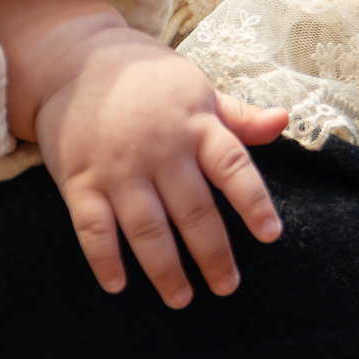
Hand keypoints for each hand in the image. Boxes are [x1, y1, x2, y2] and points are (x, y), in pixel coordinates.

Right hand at [0, 0, 287, 306]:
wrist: (75, 60)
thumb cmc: (147, 79)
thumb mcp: (198, 88)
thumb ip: (239, 116)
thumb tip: (283, 121)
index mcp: (195, 125)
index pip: (233, 168)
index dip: (254, 202)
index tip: (271, 235)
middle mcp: (160, 150)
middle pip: (193, 211)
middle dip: (213, 254)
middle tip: (227, 286)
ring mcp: (118, 168)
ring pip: (147, 228)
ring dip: (166, 269)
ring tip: (182, 298)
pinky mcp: (80, 180)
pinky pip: (92, 227)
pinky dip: (104, 258)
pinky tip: (118, 286)